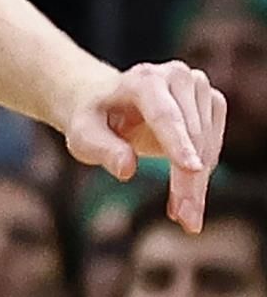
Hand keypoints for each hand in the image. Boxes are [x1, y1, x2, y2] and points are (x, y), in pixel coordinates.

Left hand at [63, 60, 225, 230]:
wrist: (106, 103)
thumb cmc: (92, 119)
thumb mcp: (82, 134)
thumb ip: (102, 149)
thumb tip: (126, 168)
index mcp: (142, 79)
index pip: (164, 115)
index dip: (178, 143)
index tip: (192, 168)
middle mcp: (176, 77)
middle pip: (190, 136)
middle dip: (188, 181)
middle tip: (186, 219)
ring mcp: (198, 88)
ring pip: (207, 146)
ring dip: (197, 185)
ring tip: (183, 216)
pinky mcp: (212, 103)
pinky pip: (214, 146)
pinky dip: (201, 176)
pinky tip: (186, 196)